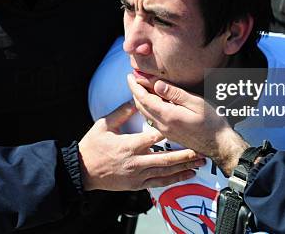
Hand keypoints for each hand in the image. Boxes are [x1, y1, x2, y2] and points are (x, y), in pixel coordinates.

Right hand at [79, 101, 205, 190]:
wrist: (83, 171)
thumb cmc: (93, 146)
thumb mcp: (104, 125)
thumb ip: (122, 112)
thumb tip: (136, 99)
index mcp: (129, 145)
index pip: (154, 137)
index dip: (170, 131)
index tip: (184, 127)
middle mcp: (136, 162)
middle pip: (166, 158)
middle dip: (185, 155)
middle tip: (201, 151)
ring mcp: (137, 176)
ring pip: (165, 172)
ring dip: (183, 168)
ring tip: (199, 163)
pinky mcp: (137, 185)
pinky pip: (159, 183)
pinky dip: (174, 180)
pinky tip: (186, 176)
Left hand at [127, 75, 247, 175]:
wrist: (219, 145)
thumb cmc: (212, 122)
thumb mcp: (196, 103)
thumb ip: (175, 94)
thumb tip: (157, 84)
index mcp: (167, 115)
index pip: (144, 98)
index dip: (135, 86)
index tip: (130, 75)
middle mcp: (162, 125)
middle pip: (141, 106)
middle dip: (135, 91)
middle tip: (133, 78)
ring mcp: (165, 131)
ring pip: (145, 113)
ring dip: (140, 100)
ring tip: (140, 87)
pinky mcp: (169, 134)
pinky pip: (152, 119)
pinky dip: (148, 107)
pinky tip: (152, 101)